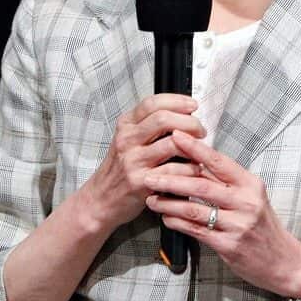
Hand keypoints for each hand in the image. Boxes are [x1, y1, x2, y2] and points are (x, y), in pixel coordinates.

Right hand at [78, 94, 206, 231]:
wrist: (100, 199)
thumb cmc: (118, 170)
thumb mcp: (126, 141)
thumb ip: (147, 126)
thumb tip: (181, 114)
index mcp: (125, 125)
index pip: (152, 103)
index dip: (177, 101)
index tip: (192, 105)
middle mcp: (127, 140)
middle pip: (164, 119)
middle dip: (190, 122)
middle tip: (200, 130)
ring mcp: (133, 161)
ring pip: (171, 144)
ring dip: (194, 146)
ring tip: (200, 151)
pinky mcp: (140, 182)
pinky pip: (173, 170)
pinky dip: (190, 169)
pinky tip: (194, 169)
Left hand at [143, 131, 300, 298]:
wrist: (284, 261)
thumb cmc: (264, 226)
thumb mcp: (252, 197)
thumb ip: (226, 182)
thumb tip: (196, 161)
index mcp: (250, 184)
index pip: (218, 161)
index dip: (194, 148)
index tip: (174, 135)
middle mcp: (246, 202)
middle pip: (201, 185)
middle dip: (171, 179)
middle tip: (149, 174)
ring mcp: (238, 224)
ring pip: (195, 209)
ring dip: (169, 203)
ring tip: (151, 198)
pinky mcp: (230, 245)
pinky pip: (197, 230)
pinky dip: (177, 222)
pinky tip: (166, 217)